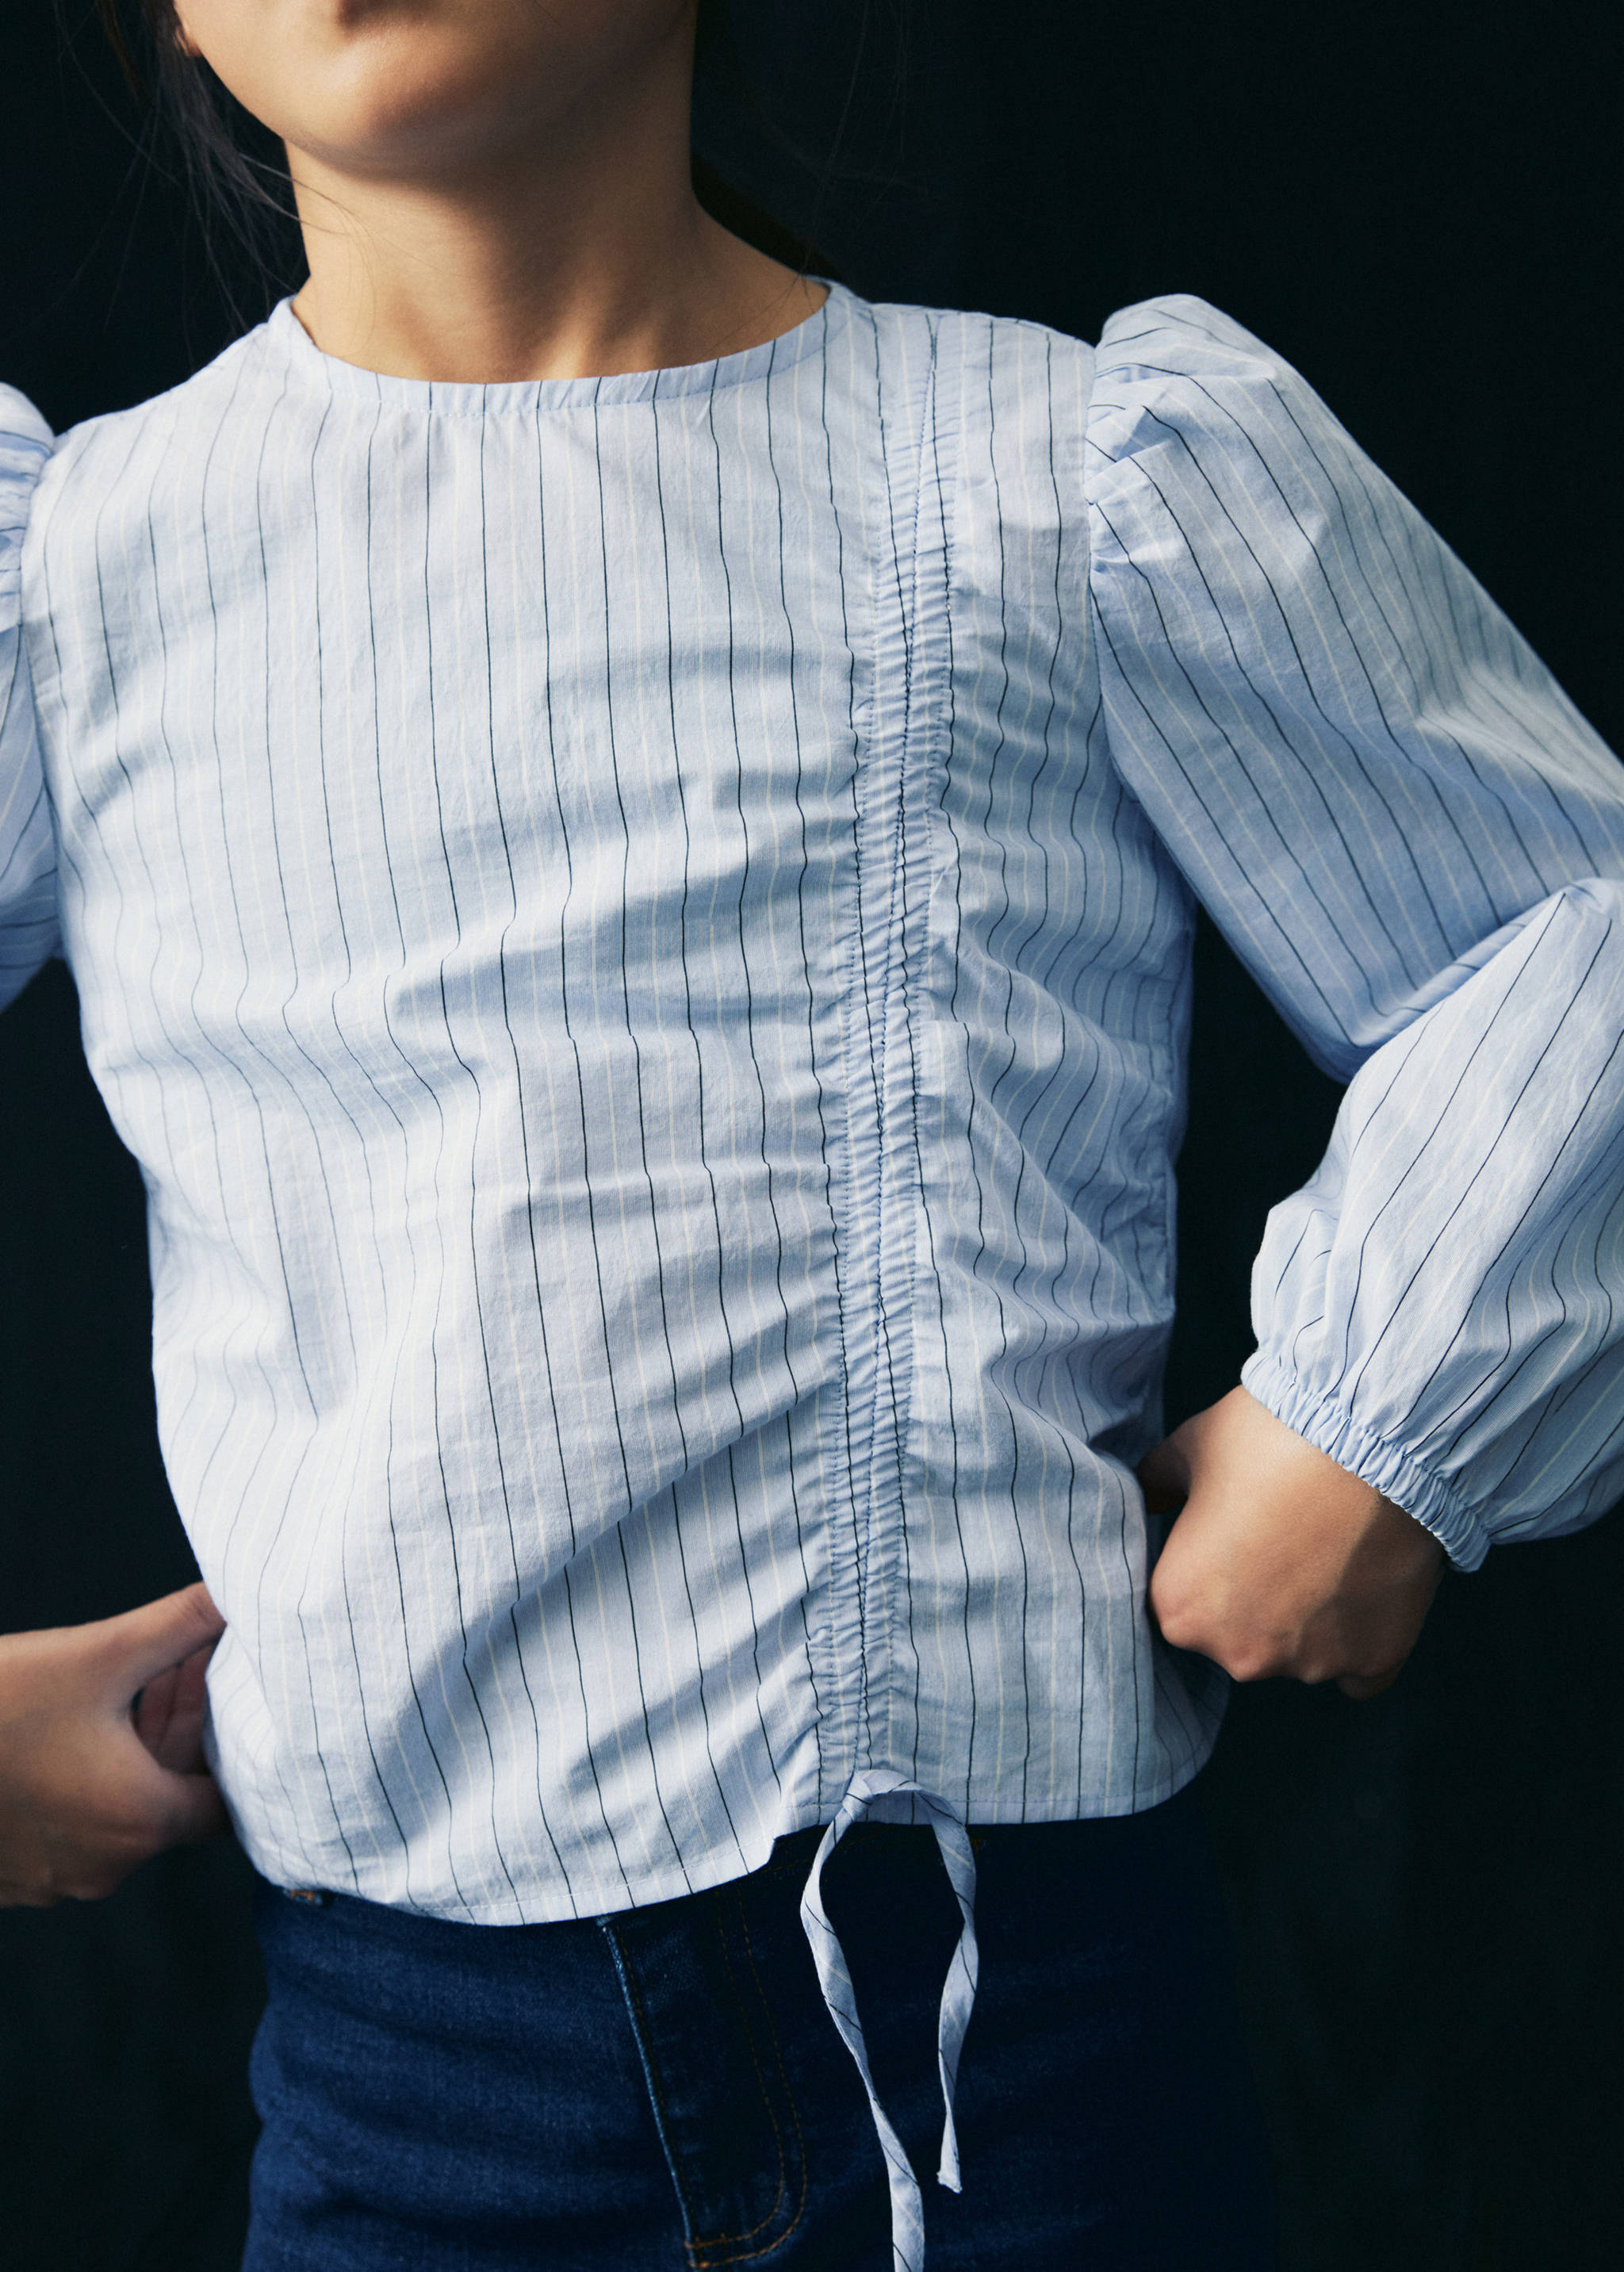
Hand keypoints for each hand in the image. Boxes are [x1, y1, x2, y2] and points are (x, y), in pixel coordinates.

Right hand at [0, 1582, 228, 1906]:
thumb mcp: (99, 1654)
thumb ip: (182, 1625)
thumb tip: (236, 1592)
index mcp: (141, 1822)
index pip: (226, 1801)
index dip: (236, 1745)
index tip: (235, 1698)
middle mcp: (106, 1866)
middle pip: (174, 1797)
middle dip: (187, 1727)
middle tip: (190, 1663)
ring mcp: (56, 1878)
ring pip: (124, 1807)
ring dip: (142, 1747)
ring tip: (145, 1677)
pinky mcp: (16, 1874)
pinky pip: (76, 1824)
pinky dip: (92, 1778)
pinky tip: (85, 1722)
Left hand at [1141, 1387, 1443, 1699]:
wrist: (1371, 1435)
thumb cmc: (1270, 1438)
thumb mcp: (1192, 1447)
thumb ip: (1157, 1482)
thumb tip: (1146, 1497)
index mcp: (1181, 1610)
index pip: (1182, 1607)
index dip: (1207, 1569)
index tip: (1233, 1537)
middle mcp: (1240, 1654)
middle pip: (1239, 1639)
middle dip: (1255, 1600)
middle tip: (1282, 1539)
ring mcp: (1311, 1664)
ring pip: (1300, 1654)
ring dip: (1310, 1619)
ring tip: (1329, 1550)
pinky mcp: (1375, 1660)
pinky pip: (1360, 1672)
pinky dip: (1361, 1642)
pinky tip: (1363, 1591)